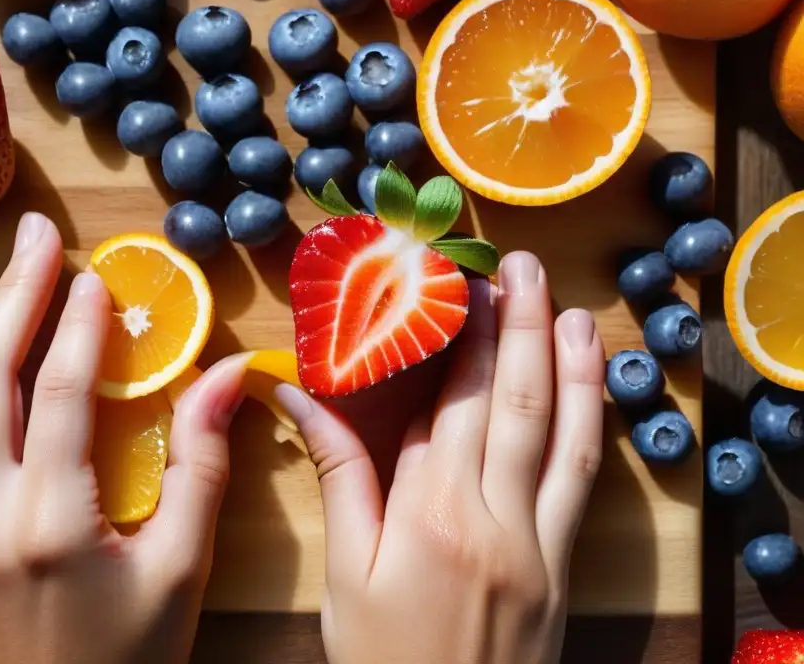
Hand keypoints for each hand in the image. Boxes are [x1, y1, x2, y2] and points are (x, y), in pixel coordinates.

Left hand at [0, 213, 247, 663]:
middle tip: (38, 237)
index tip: (97, 275)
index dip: (79, 323)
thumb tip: (227, 377)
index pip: (57, 392)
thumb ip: (201, 466)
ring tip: (5, 293)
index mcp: (52, 522)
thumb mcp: (183, 569)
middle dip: (14, 294)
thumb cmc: (130, 659)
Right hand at [277, 251, 605, 663]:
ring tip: (569, 307)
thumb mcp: (345, 575)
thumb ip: (338, 478)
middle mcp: (493, 515)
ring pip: (560, 431)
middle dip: (515, 325)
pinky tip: (591, 387)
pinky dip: (591, 424)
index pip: (449, 405)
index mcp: (430, 513)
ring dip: (568, 363)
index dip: (456, 340)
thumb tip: (300, 397)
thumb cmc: (381, 660)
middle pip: (509, 400)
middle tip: (518, 267)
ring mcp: (538, 539)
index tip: (458, 286)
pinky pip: (583, 479)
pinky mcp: (563, 563)